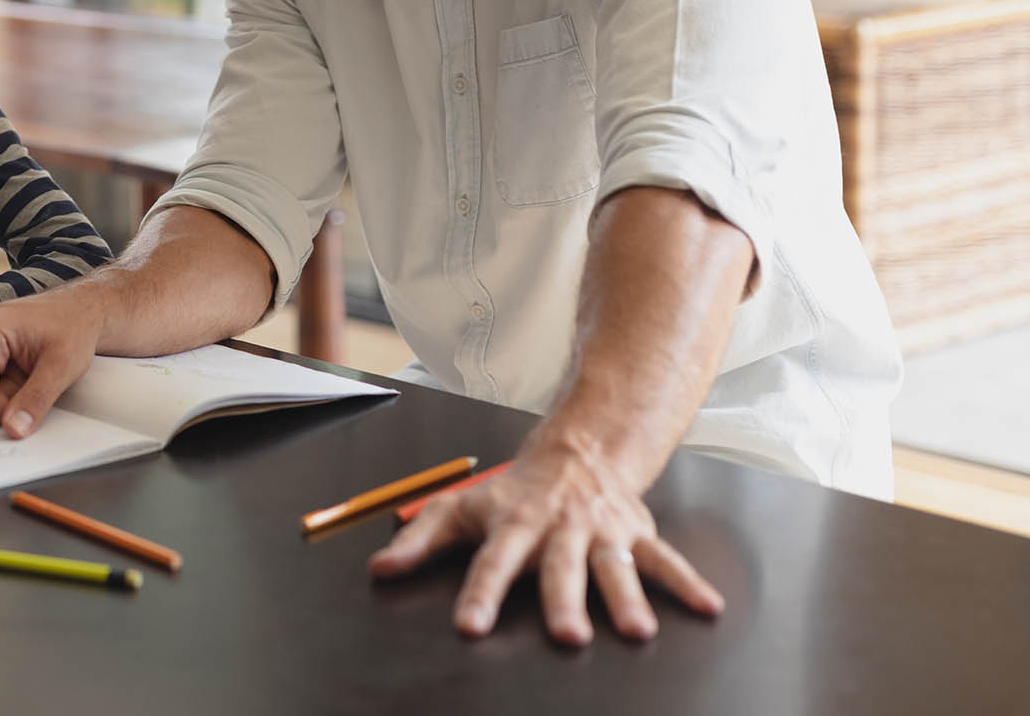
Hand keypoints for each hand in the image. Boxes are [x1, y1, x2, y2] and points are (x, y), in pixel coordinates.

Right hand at [0, 289, 104, 438]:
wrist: (73, 310)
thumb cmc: (71, 328)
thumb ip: (36, 400)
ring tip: (19, 373)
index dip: (4, 410)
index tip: (30, 397)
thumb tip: (14, 429)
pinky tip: (8, 372)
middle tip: (28, 378)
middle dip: (0, 401)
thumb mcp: (63, 366)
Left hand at [367, 430, 722, 645]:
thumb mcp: (460, 507)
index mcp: (513, 525)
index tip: (471, 627)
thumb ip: (420, 539)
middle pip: (559, 568)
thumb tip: (379, 569)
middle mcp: (558, 530)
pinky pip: (664, 559)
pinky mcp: (635, 533)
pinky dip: (687, 582)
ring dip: (627, 598)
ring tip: (636, 630)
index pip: (491, 563)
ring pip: (614, 567)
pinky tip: (708, 607)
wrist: (576, 451)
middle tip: (567, 636)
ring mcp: (601, 532)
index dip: (480, 594)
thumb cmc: (513, 490)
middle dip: (563, 601)